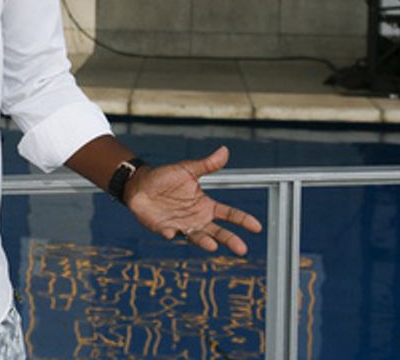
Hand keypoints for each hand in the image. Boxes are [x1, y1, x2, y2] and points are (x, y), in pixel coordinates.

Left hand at [125, 146, 261, 254]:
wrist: (141, 184)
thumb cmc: (166, 177)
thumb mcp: (188, 169)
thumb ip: (207, 164)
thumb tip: (225, 150)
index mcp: (205, 205)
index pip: (228, 214)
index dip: (242, 220)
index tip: (257, 227)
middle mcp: (197, 219)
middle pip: (217, 232)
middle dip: (229, 240)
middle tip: (242, 249)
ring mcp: (182, 226)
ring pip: (197, 237)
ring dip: (204, 242)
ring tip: (212, 246)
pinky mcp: (165, 228)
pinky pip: (170, 233)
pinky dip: (172, 234)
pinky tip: (173, 233)